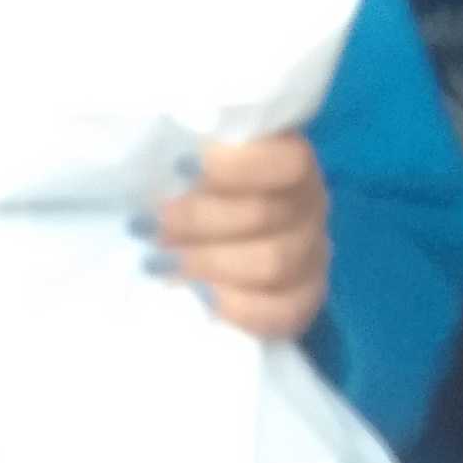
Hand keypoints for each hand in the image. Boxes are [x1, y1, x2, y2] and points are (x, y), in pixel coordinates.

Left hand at [153, 137, 330, 341]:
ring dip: (208, 264)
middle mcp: (311, 200)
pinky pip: (284, 310)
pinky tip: (198, 297)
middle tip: (148, 226)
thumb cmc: (193, 185)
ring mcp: (314, 251)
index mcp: (289, 155)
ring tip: (161, 263)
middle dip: (197, 221)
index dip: (235, 167)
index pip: (288, 161)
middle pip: (266, 214)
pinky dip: (236, 307)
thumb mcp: (189, 157)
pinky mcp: (307, 296)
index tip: (179, 168)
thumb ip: (183, 152)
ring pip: (273, 263)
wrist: (219, 238)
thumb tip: (158, 161)